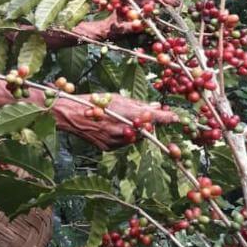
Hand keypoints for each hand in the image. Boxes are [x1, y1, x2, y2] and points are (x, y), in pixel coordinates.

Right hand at [57, 93, 176, 150]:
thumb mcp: (117, 98)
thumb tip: (155, 107)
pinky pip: (123, 143)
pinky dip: (123, 136)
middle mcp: (121, 129)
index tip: (176, 117)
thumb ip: (137, 104)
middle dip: (147, 124)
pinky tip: (114, 128)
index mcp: (124, 113)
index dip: (165, 118)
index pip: (151, 117)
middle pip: (144, 130)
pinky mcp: (109, 148)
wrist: (70, 115)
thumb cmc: (94, 102)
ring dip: (135, 131)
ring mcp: (115, 141)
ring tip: (124, 121)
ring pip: (134, 138)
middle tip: (144, 117)